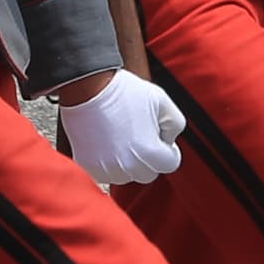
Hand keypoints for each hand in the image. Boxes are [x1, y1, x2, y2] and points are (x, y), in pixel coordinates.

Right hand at [59, 70, 185, 186]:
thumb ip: (176, 125)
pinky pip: (107, 175)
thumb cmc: (123, 92)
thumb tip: (168, 141)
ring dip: (128, 162)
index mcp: (149, 153)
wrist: (87, 88)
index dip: (169, 149)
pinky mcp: (88, 167)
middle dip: (149, 158)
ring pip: (127, 175)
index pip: (170, 164)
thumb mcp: (162, 101)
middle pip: (148, 173)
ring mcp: (106, 170)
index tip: (160, 138)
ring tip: (121, 137)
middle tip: (140, 135)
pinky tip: (108, 143)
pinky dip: (110, 164)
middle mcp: (128, 167)